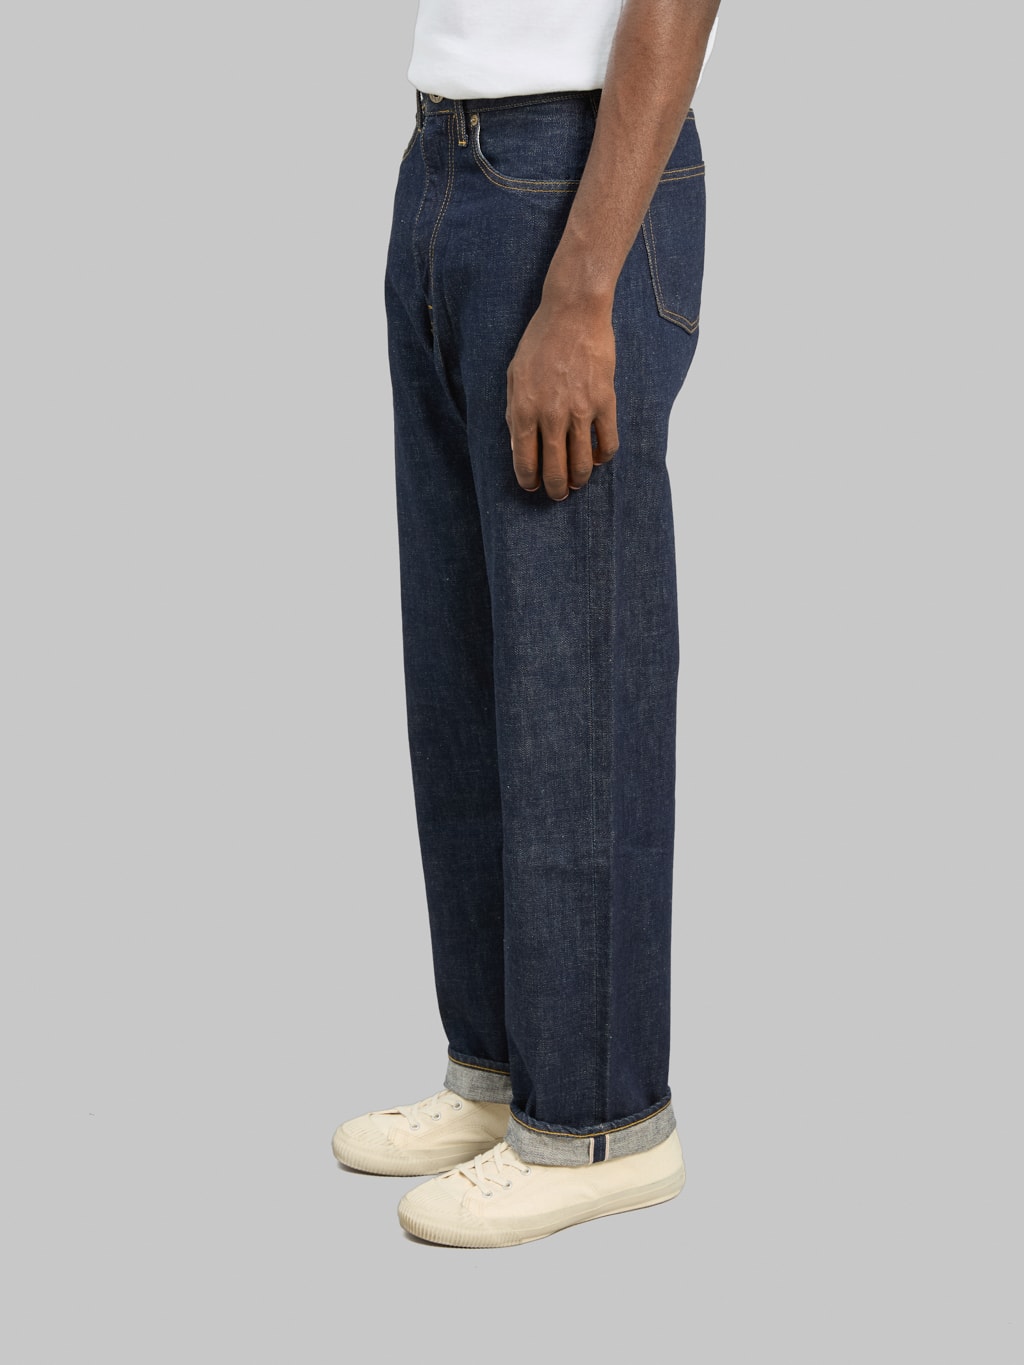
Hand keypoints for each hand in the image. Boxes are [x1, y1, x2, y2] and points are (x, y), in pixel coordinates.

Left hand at [505, 292, 619, 500]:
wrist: (573, 313)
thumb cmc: (539, 341)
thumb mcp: (514, 375)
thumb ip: (513, 411)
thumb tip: (519, 446)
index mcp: (523, 408)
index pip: (525, 460)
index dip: (528, 480)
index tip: (532, 486)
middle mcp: (550, 415)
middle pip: (554, 470)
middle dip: (555, 489)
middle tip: (557, 494)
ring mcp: (580, 410)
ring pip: (582, 463)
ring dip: (579, 480)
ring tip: (577, 482)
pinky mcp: (605, 402)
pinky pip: (608, 443)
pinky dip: (603, 457)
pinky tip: (598, 456)